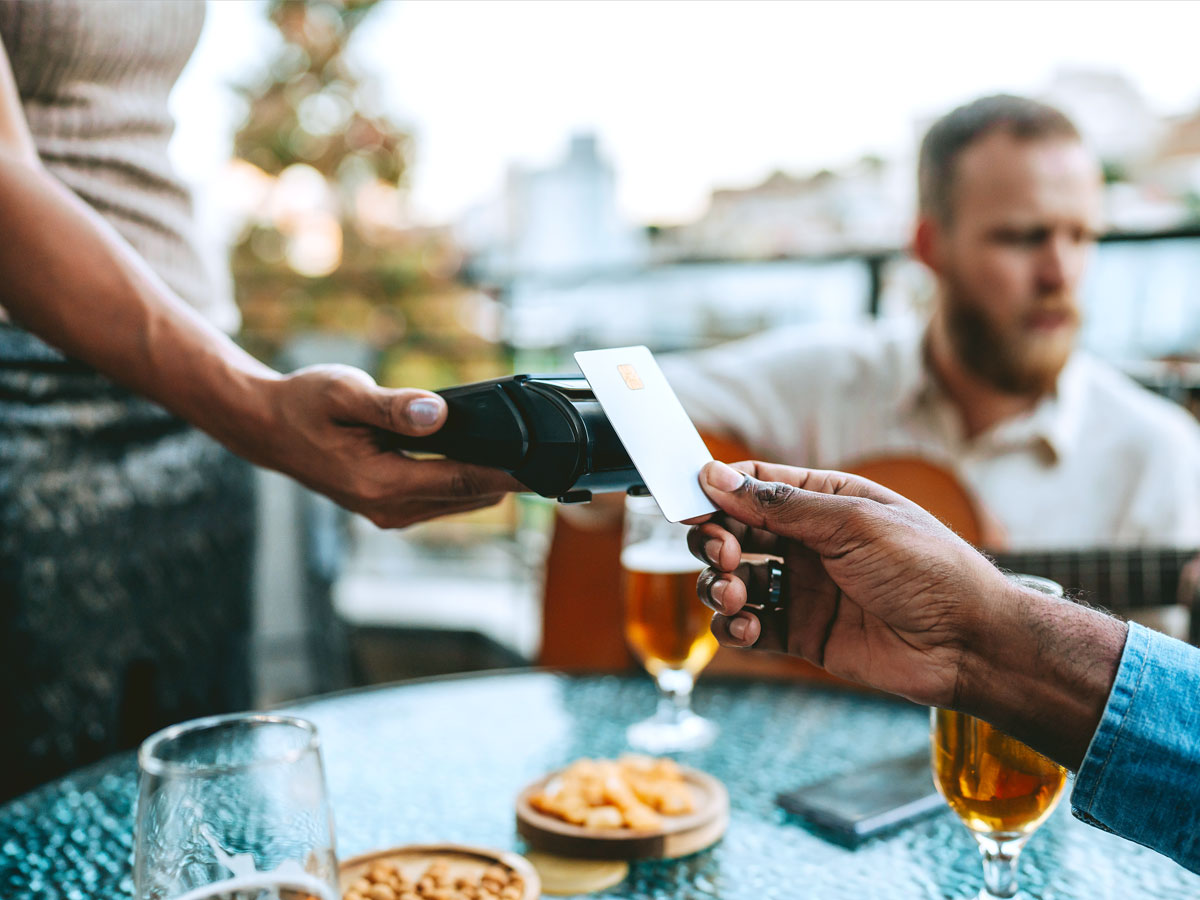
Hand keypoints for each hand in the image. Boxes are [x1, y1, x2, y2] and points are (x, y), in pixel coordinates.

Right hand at [244, 365, 523, 527]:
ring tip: (522, 445)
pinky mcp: (392, 507)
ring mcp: (392, 512)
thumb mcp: (345, 392)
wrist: (266, 427)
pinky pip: (445, 497)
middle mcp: (390, 508)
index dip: (511, 472)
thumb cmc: (302, 404)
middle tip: (546, 443)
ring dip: (490, 478)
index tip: (547, 462)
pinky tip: (482, 452)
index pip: (464, 481)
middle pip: (472, 496)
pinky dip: (467, 478)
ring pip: (463, 501)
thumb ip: (393, 406)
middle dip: (509, 474)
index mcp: (382, 483)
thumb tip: (439, 413)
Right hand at [687, 459, 1014, 708]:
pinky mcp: (803, 635)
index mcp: (825, 502)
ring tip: (734, 595)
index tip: (688, 505)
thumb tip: (716, 477)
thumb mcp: (853, 523)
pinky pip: (749, 628)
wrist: (970, 644)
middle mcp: (809, 543)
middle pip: (734, 533)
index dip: (717, 493)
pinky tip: (745, 627)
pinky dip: (733, 628)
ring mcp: (804, 590)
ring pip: (734, 581)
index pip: (755, 486)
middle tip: (722, 555)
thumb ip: (780, 505)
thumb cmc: (928, 569)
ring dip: (718, 586)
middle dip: (714, 542)